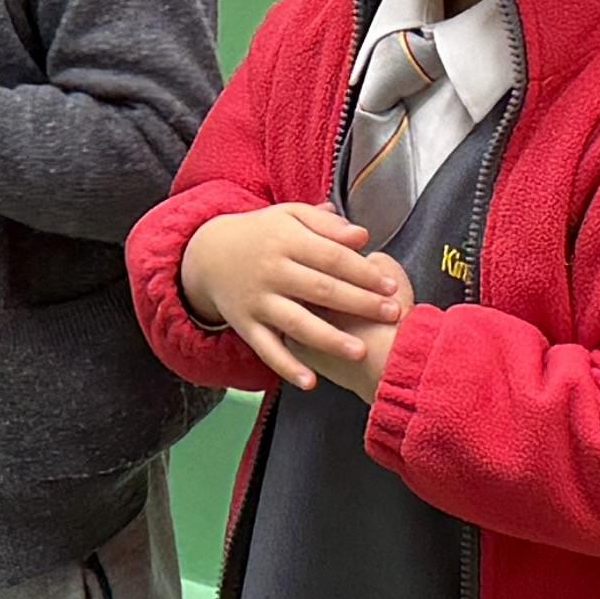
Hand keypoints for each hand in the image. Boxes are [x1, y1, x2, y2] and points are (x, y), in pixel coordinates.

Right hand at [178, 201, 406, 395]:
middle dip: (359, 304)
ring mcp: (257, 301)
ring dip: (329, 339)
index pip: (332, 257)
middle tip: (392, 315)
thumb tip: (362, 237)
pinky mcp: (245, 325)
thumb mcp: (289, 215)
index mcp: (286, 240)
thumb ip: (326, 224)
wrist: (207, 255)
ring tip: (359, 352)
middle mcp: (271, 271)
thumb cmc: (261, 234)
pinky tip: (310, 382)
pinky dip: (287, 367)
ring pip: (297, 323)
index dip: (364, 272)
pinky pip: (267, 350)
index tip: (391, 286)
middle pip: (321, 289)